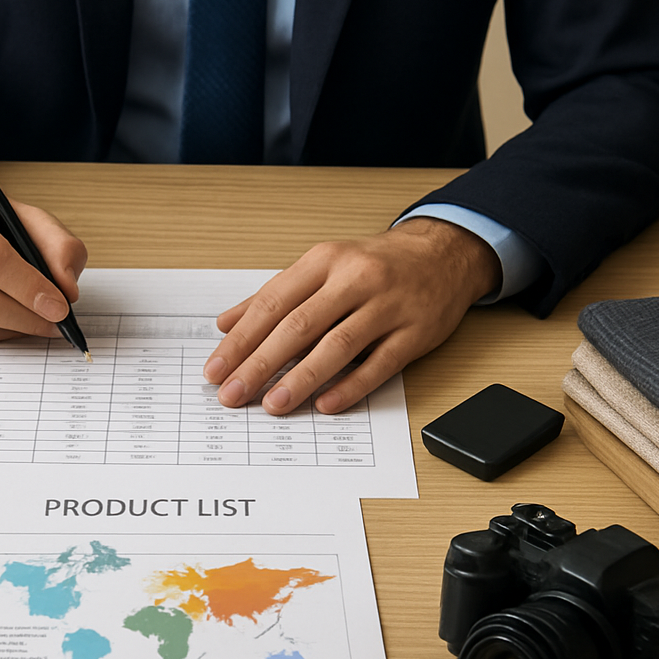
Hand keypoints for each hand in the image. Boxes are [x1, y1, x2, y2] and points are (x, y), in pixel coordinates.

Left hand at [203, 217, 501, 413]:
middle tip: (232, 394)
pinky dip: (351, 386)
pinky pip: (380, 364)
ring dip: (301, 379)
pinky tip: (325, 404)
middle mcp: (354, 279)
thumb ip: (273, 296)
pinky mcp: (415, 332)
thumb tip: (225, 324)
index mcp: (324, 261)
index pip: (272, 303)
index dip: (241, 339)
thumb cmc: (374, 265)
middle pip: (299, 326)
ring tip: (273, 404)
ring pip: (337, 345)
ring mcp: (387, 306)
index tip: (216, 369)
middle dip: (260, 364)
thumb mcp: (321, 267)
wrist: (443, 254)